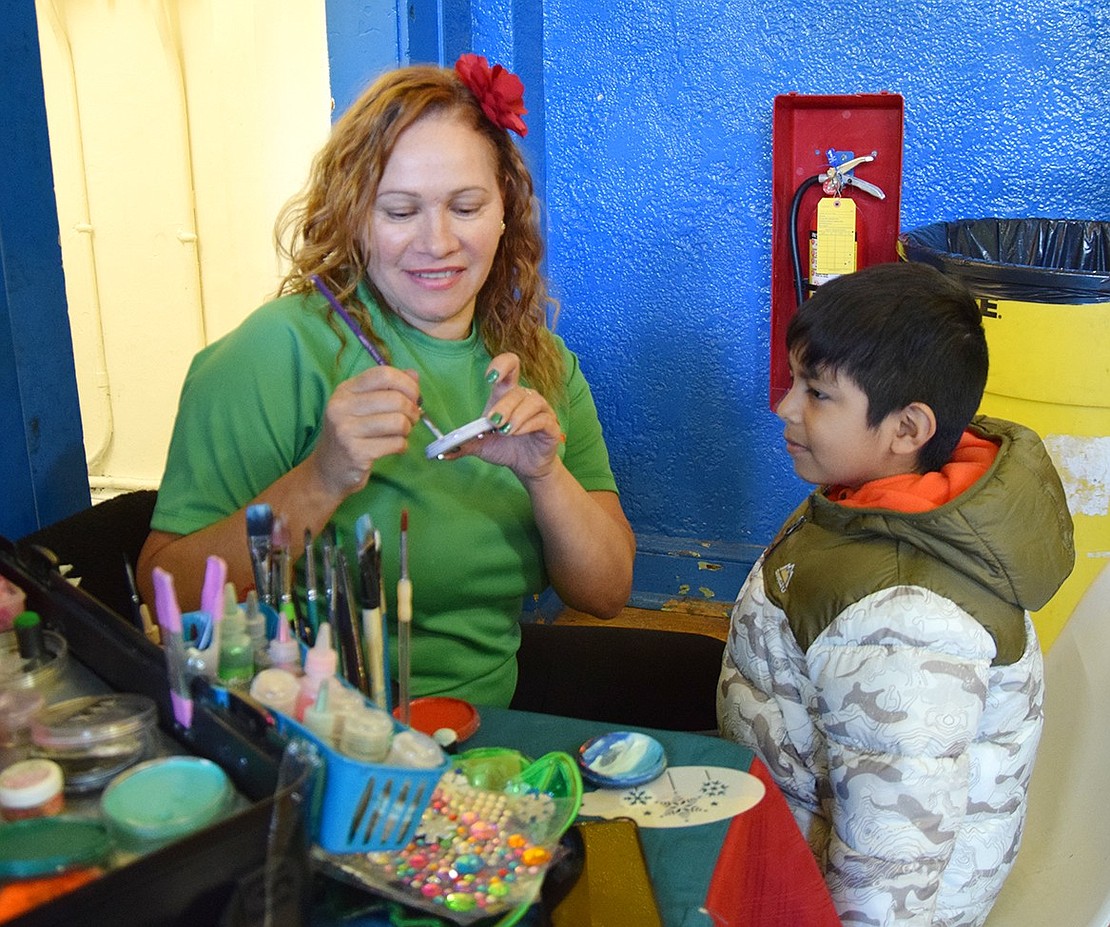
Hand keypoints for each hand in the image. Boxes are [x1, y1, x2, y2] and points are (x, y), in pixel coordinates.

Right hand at [309, 366, 421, 496]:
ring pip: (399, 422)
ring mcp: (347, 430)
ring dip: (408, 429)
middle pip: (396, 399)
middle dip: (412, 410)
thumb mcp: (363, 406)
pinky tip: (395, 447)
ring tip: (401, 433)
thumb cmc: (351, 434)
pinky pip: (396, 443)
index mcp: (345, 390)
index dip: (407, 384)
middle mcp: (342, 407)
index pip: (383, 374)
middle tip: (412, 419)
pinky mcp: (356, 453)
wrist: (328, 470)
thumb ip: (388, 388)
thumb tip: (414, 375)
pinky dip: (402, 446)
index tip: (414, 396)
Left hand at [450, 353, 561, 480]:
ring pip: (532, 402)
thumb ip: (463, 444)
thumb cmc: (504, 448)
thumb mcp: (480, 446)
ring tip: (506, 431)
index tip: (489, 377)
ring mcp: (540, 410)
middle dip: (503, 406)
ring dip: (517, 416)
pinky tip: (517, 433)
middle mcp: (525, 398)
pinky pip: (543, 418)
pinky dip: (528, 425)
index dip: (501, 365)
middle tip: (494, 422)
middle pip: (516, 391)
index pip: (509, 366)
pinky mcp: (551, 425)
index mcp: (507, 395)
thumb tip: (443, 451)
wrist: (525, 466)